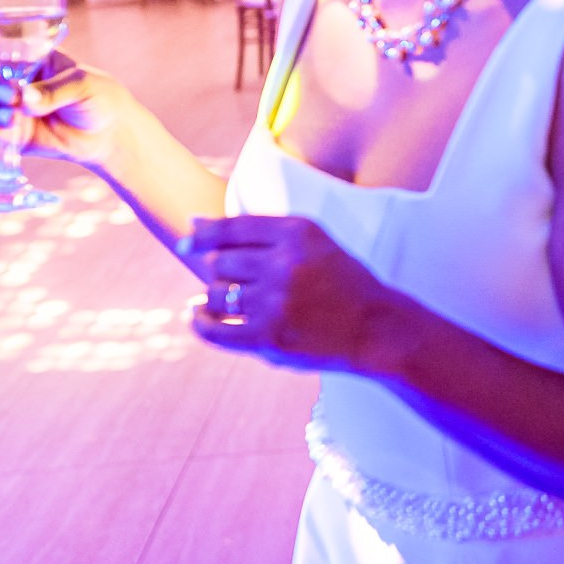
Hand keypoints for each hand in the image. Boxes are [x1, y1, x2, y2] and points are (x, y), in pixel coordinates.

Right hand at [0, 28, 132, 169]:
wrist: (111, 133)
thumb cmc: (100, 97)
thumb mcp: (83, 85)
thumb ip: (53, 91)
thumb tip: (25, 100)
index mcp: (29, 57)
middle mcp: (16, 81)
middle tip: (10, 95)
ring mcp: (14, 108)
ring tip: (16, 115)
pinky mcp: (16, 134)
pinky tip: (11, 132)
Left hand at [180, 215, 410, 375]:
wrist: (376, 328)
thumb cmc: (341, 282)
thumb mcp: (314, 243)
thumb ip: (260, 232)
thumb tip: (193, 225)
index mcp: (298, 233)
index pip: (233, 227)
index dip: (204, 233)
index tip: (186, 239)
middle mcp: (285, 264)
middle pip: (220, 261)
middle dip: (221, 270)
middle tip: (240, 281)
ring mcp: (275, 302)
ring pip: (216, 294)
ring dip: (216, 297)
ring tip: (230, 302)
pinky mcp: (268, 337)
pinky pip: (214, 329)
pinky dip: (201, 322)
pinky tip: (200, 317)